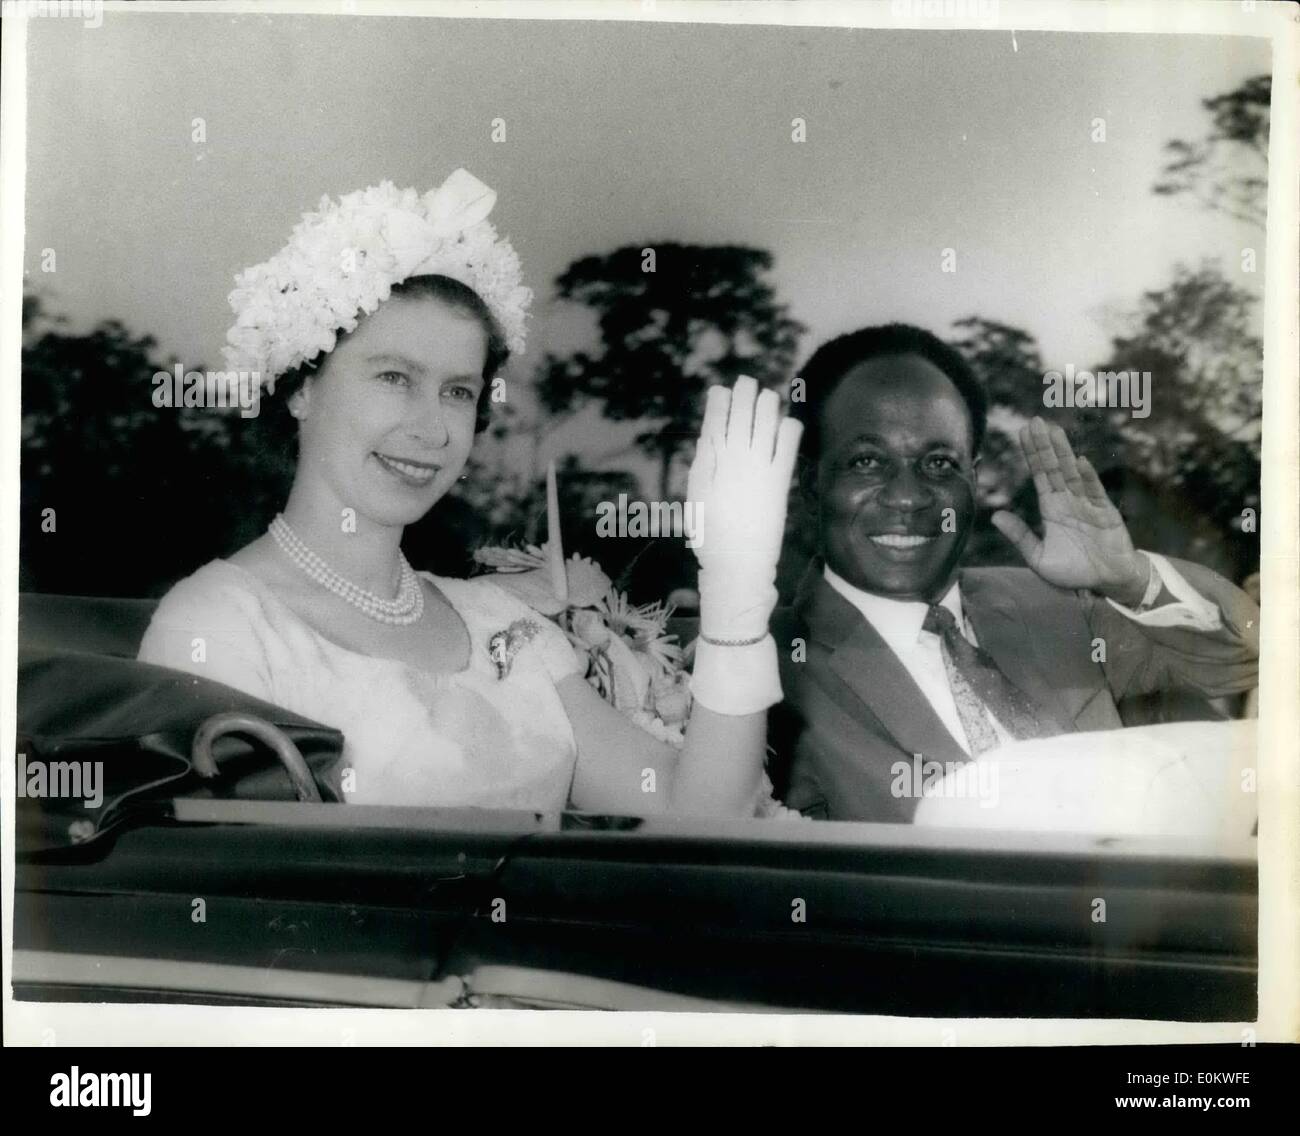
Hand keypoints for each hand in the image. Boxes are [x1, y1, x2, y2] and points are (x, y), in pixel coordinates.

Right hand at [685, 376, 801, 638]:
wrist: (737, 563)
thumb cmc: (712, 534)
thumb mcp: (697, 495)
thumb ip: (702, 463)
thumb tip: (707, 436)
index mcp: (710, 463)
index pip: (714, 422)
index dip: (718, 403)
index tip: (721, 389)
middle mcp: (735, 460)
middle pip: (741, 416)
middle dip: (743, 394)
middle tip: (747, 382)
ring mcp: (758, 468)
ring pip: (764, 423)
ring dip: (766, 405)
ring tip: (768, 396)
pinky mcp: (780, 481)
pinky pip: (787, 446)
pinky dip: (788, 430)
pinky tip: (789, 422)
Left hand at [991, 417, 1148, 603]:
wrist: (1108, 583)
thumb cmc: (1074, 571)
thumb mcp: (1039, 557)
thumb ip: (1020, 536)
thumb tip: (995, 516)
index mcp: (1051, 509)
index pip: (1039, 476)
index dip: (1031, 454)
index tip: (1023, 432)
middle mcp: (1068, 501)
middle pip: (1053, 468)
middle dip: (1044, 446)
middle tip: (1034, 421)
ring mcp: (1087, 504)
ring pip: (1072, 474)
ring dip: (1063, 453)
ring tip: (1054, 431)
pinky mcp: (1106, 513)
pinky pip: (1095, 492)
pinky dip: (1088, 477)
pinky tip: (1079, 461)